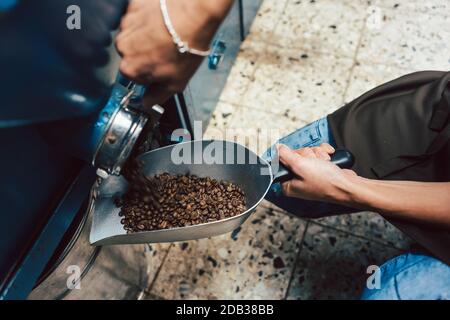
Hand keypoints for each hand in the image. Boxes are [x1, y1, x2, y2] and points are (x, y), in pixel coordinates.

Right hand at [116, 0, 232, 106]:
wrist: (194, 15)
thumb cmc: (186, 46)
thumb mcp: (176, 83)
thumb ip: (157, 96)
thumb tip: (147, 103)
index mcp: (130, 68)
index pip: (135, 76)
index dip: (150, 73)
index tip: (161, 67)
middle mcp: (123, 46)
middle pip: (133, 54)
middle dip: (147, 54)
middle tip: (167, 50)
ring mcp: (126, 24)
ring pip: (134, 35)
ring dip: (147, 36)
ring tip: (167, 34)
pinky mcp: (133, 6)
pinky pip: (137, 16)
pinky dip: (148, 19)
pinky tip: (162, 22)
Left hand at [278, 144, 356, 202]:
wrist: (348, 186)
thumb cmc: (325, 181)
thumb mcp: (300, 165)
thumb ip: (285, 156)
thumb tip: (277, 149)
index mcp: (288, 184)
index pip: (283, 162)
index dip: (293, 156)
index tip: (301, 159)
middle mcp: (297, 181)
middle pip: (296, 156)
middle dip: (308, 155)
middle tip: (314, 162)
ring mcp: (309, 175)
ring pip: (308, 153)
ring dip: (318, 154)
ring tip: (324, 162)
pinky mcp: (319, 170)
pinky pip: (318, 155)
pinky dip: (324, 154)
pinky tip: (329, 159)